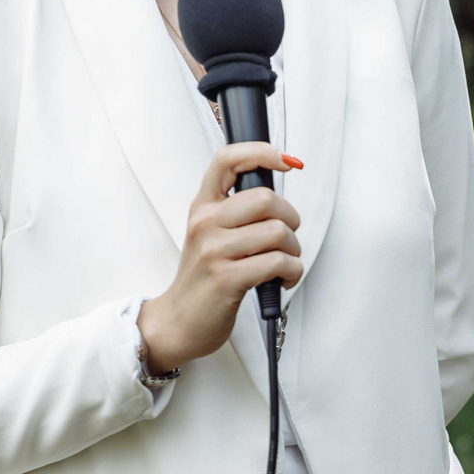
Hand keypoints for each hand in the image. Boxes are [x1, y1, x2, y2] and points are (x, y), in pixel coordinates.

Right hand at [136, 143, 305, 372]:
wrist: (179, 321)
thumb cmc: (203, 277)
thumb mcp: (208, 233)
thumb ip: (235, 210)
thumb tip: (276, 195)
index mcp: (202, 206)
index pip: (226, 160)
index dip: (261, 152)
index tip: (286, 161)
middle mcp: (205, 223)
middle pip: (266, 199)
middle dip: (290, 219)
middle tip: (286, 238)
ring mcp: (214, 251)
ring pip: (278, 232)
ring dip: (293, 250)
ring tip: (284, 263)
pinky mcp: (227, 279)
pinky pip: (278, 263)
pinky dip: (292, 272)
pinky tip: (282, 279)